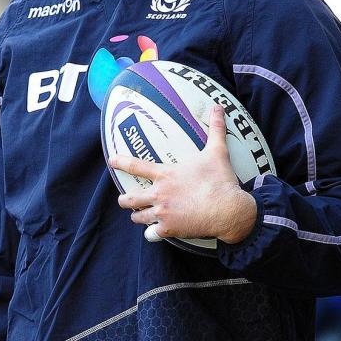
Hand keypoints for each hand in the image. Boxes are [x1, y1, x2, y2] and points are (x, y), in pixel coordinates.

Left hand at [110, 105, 256, 244]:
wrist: (228, 209)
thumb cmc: (220, 180)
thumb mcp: (217, 151)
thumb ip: (215, 129)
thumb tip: (218, 107)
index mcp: (166, 175)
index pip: (136, 166)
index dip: (121, 162)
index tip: (111, 161)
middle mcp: (159, 194)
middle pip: (130, 199)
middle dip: (124, 200)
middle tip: (124, 200)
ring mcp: (162, 213)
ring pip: (138, 217)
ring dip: (138, 216)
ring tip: (139, 216)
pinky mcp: (169, 229)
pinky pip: (152, 234)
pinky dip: (152, 233)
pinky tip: (155, 232)